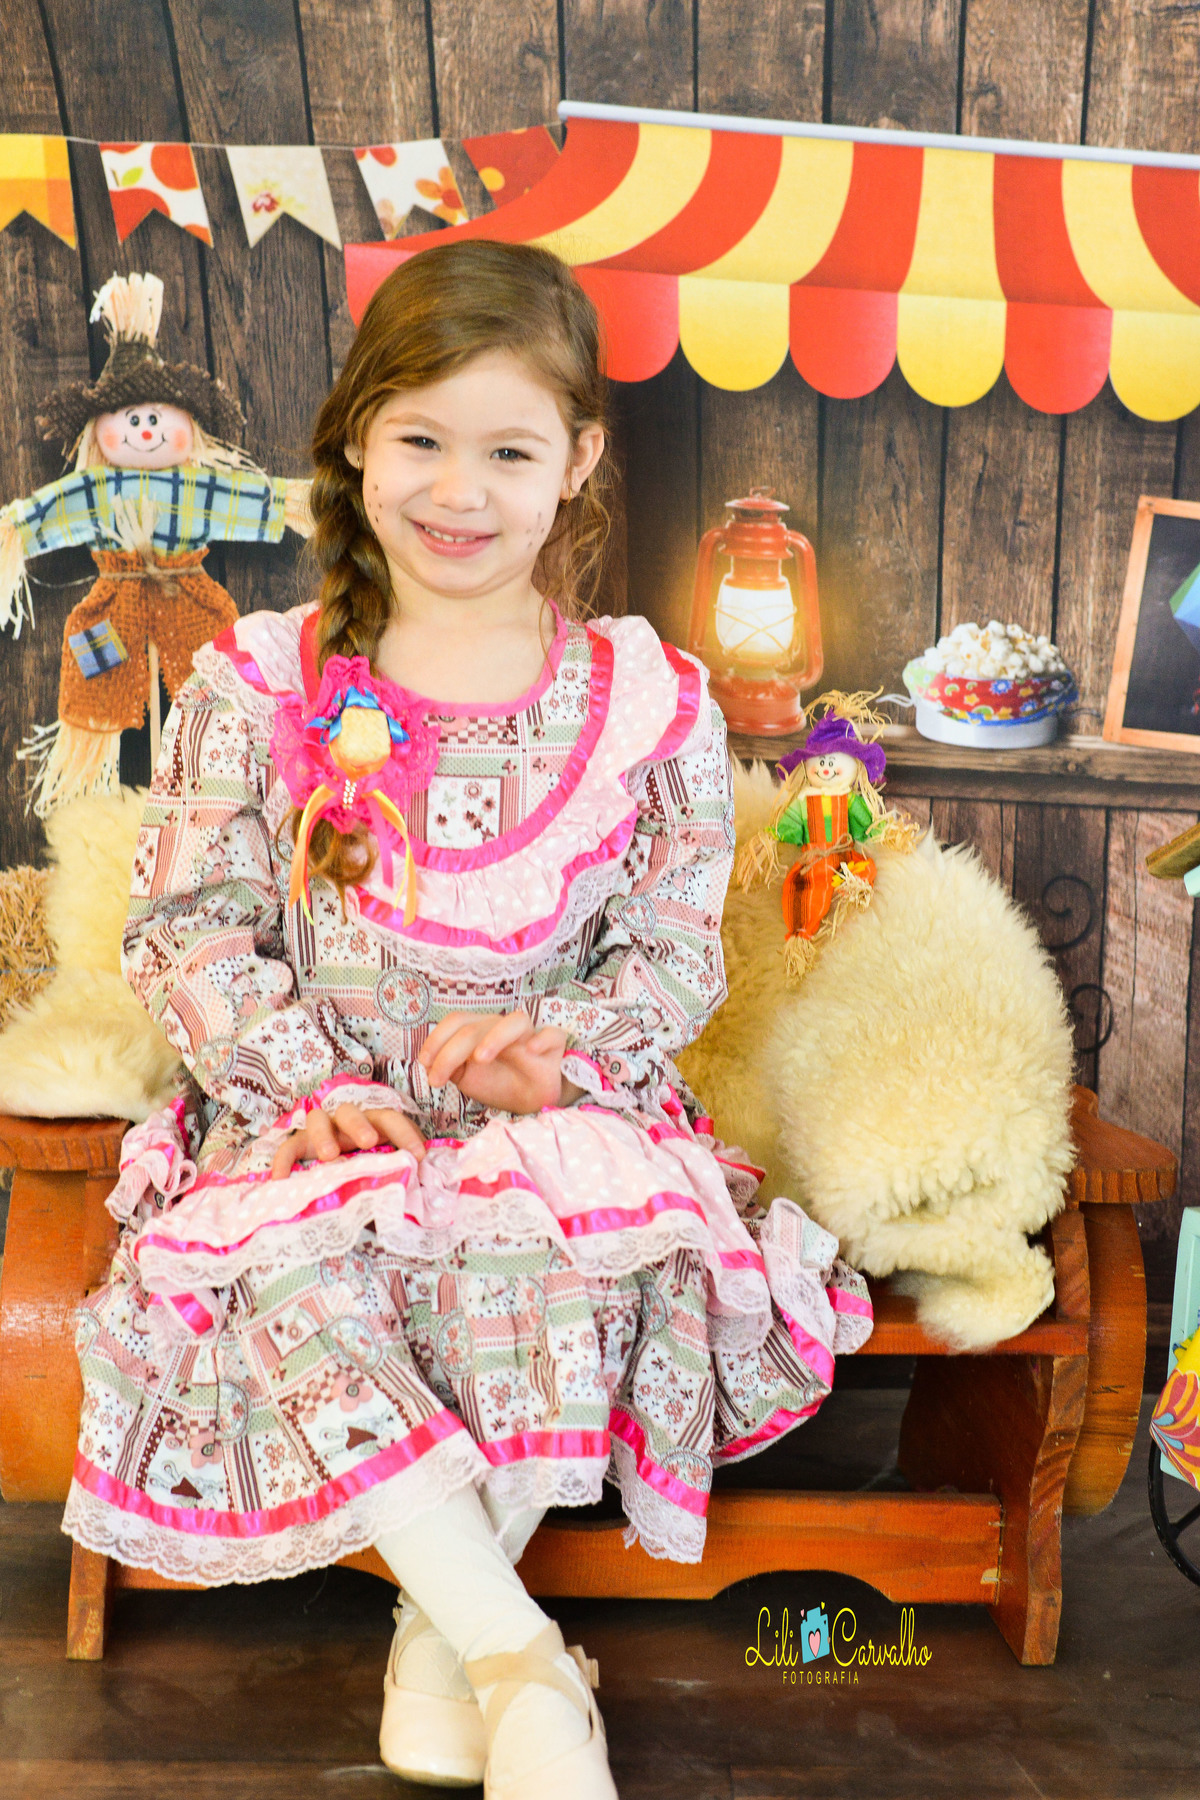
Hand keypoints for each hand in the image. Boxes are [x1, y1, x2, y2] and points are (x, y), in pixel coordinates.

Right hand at [270, 1104, 425, 1178]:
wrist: (339, 1179)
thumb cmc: (371, 1169)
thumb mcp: (389, 1167)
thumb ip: (400, 1171)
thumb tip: (417, 1184)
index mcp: (373, 1125)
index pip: (390, 1119)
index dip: (406, 1134)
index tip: (419, 1155)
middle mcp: (346, 1123)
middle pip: (350, 1111)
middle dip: (360, 1124)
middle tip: (369, 1141)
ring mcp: (321, 1131)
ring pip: (317, 1119)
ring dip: (323, 1135)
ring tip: (328, 1157)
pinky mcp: (300, 1146)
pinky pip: (288, 1148)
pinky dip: (283, 1161)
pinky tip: (280, 1180)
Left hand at [418, 1010, 572, 1114]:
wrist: (531, 1101)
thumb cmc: (499, 1083)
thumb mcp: (467, 1078)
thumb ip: (450, 1066)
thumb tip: (430, 1062)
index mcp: (480, 1030)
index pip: (456, 1022)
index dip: (437, 1039)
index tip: (425, 1064)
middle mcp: (502, 1027)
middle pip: (476, 1026)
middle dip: (451, 1052)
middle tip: (438, 1078)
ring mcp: (529, 1035)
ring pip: (514, 1022)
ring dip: (494, 1038)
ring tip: (480, 1060)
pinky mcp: (553, 1047)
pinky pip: (553, 1035)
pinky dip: (542, 1039)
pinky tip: (532, 1050)